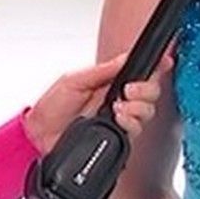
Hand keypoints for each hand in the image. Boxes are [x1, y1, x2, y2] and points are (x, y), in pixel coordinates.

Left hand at [22, 52, 166, 154]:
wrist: (37, 136)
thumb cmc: (50, 109)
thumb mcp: (74, 80)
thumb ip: (102, 70)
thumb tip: (125, 58)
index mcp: (110, 85)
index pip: (141, 75)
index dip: (156, 68)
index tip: (162, 62)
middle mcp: (118, 103)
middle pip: (151, 95)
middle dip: (146, 90)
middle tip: (129, 90)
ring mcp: (118, 123)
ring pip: (146, 114)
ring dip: (137, 108)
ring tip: (118, 107)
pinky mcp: (116, 140)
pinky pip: (135, 133)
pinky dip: (130, 124)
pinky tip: (118, 119)